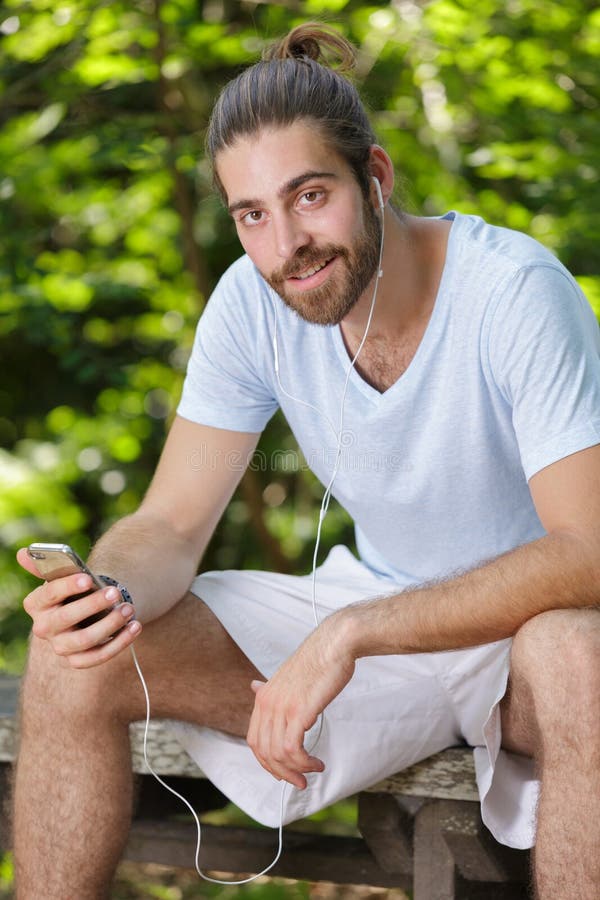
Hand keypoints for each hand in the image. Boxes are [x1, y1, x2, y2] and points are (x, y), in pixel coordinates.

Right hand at [17, 548, 141, 668]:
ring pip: (84, 640)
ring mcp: (60, 646)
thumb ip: (48, 566)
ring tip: (129, 608)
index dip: (68, 586)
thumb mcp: (63, 577)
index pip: (49, 594)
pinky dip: (119, 642)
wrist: (85, 612)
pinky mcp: (77, 661)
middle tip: (115, 592)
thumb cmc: (75, 590)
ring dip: (110, 624)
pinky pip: (98, 657)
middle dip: (92, 605)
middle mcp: (43, 627)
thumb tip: (22, 553)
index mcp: (36, 603)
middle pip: (66, 618)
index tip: (88, 578)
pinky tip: (135, 626)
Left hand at [246, 614, 355, 788]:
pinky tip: (316, 763)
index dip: (267, 761)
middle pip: (263, 752)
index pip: (254, 740)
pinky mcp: (298, 711)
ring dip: (295, 770)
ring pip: (278, 754)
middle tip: (298, 781)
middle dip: (280, 772)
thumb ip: (270, 688)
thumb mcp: (286, 675)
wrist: (334, 644)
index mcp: (263, 696)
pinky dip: (303, 763)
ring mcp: (281, 707)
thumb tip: (253, 687)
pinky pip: (292, 749)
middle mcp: (267, 703)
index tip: (283, 770)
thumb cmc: (317, 660)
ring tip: (313, 771)